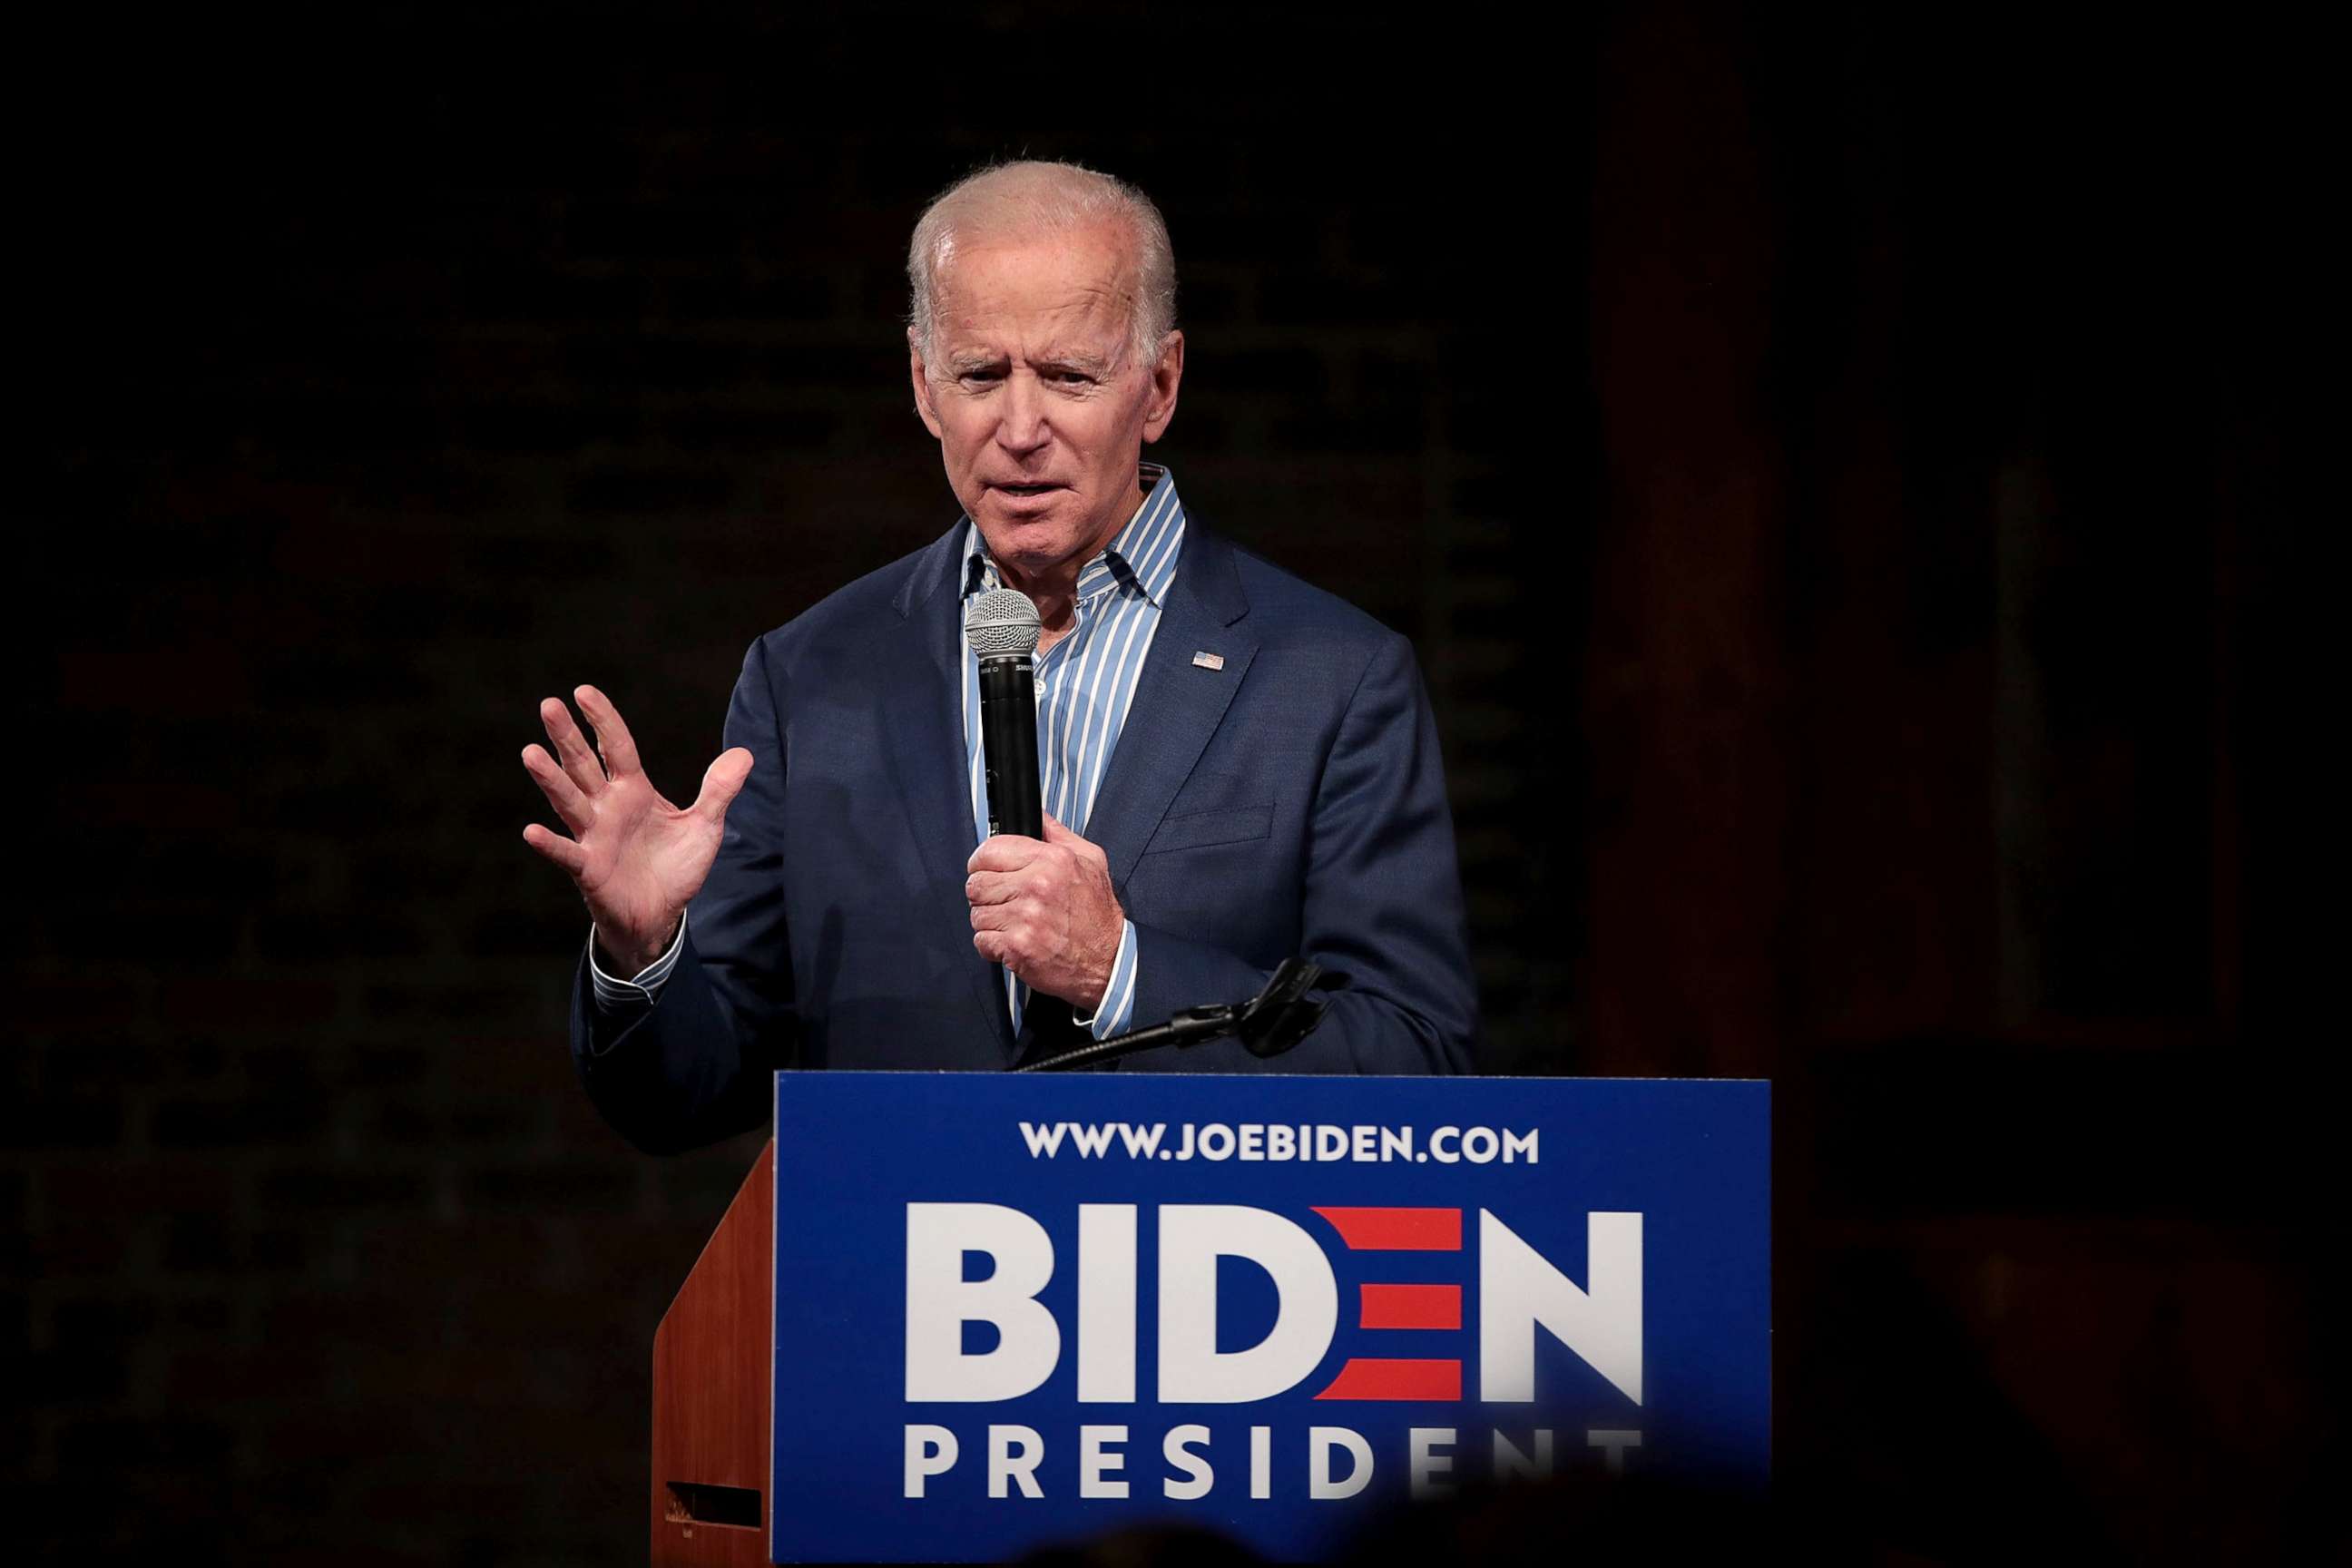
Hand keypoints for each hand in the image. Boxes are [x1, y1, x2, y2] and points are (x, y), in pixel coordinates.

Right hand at [520, 684, 752, 974]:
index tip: (583, 691)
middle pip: (584, 765)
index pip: (617, 747)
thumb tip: (744, 753)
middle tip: (549, 705)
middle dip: (567, 736)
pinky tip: (532, 832)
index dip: (603, 720)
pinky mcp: (589, 870)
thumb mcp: (705, 826)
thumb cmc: (674, 867)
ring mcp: (594, 837)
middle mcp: (607, 808)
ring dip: (550, 779)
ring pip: (569, 801)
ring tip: (531, 753)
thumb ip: (719, 790)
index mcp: (634, 791)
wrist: (661, 915)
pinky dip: (551, 844)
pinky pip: (568, 854)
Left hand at [965, 812, 1123, 1012]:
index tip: (987, 870)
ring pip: (976, 914)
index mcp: (1052, 860)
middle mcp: (1037, 886)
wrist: (1109, 960)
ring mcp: (1025, 918)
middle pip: (977, 883)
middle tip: (1003, 901)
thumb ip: (1058, 835)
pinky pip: (982, 940)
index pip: (990, 850)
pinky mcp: (1017, 947)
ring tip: (1013, 923)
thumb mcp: (1090, 860)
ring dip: (990, 920)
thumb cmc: (1098, 914)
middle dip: (985, 894)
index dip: (983, 861)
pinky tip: (1013, 940)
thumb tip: (1037, 817)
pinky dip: (992, 944)